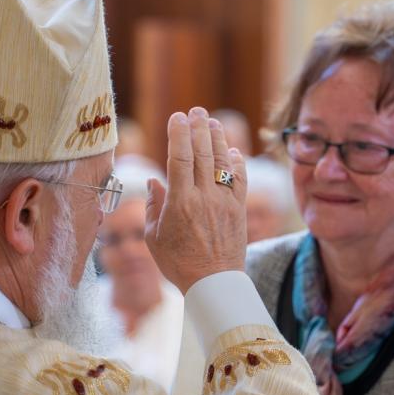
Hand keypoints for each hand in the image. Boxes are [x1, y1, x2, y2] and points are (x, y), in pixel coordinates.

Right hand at [145, 107, 247, 292]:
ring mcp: (225, 202)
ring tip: (212, 122)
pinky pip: (239, 179)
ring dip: (218, 138)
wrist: (214, 284)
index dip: (179, 134)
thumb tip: (155, 181)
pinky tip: (231, 150)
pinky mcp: (239, 209)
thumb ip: (154, 206)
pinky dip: (236, 162)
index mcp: (181, 203)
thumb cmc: (179, 263)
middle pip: (203, 153)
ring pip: (222, 162)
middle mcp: (205, 198)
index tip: (177, 117)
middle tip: (196, 110)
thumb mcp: (154, 237)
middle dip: (199, 128)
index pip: (180, 158)